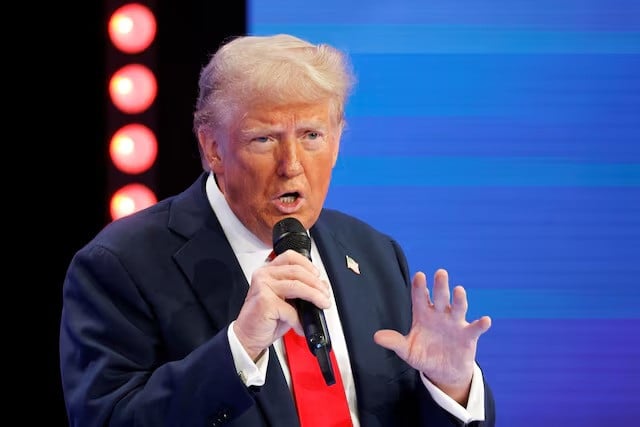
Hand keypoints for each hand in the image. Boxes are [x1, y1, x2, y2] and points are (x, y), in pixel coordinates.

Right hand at [233, 250, 330, 359]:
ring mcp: (263, 287)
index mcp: (268, 271)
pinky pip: (291, 309)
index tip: (318, 276)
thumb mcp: (285, 301)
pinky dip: (299, 320)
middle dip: (316, 284)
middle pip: (297, 271)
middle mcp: (264, 275)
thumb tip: (321, 286)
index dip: (308, 264)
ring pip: (297, 286)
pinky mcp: (265, 301)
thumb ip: (300, 290)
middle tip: (325, 295)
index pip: (290, 257)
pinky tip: (301, 326)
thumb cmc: (265, 319)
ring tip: (322, 304)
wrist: (248, 337)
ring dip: (315, 296)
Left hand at [374, 269, 490, 403]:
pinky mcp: (468, 336)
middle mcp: (440, 314)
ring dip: (459, 299)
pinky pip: (475, 328)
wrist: (443, 371)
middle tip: (441, 273)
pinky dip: (481, 324)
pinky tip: (485, 320)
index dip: (419, 287)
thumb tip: (376, 337)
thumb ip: (395, 342)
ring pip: (458, 308)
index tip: (419, 276)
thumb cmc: (424, 355)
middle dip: (440, 286)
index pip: (420, 298)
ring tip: (459, 290)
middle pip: (440, 297)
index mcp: (423, 314)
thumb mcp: (407, 350)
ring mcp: (455, 323)